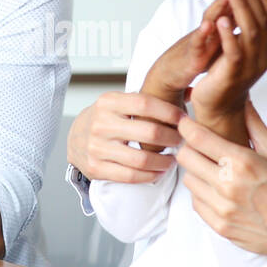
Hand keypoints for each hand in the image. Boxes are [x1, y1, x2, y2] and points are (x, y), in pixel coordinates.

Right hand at [66, 92, 186, 183]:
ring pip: (142, 159)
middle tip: (181, 141)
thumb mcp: (120, 101)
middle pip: (149, 133)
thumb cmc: (105, 119)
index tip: (183, 120)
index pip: (145, 104)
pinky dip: (150, 175)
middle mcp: (100, 124)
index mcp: (108, 102)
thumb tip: (192, 90)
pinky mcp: (96, 168)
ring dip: (165, 161)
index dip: (169, 112)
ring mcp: (97, 148)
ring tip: (173, 159)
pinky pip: (131, 176)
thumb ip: (151, 97)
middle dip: (172, 138)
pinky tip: (159, 170)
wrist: (74, 138)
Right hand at [141, 0, 231, 106]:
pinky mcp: (193, 51)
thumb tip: (258, 8)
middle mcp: (213, 24)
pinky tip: (207, 26)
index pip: (239, 2)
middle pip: (225, 1)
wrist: (176, 69)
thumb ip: (237, 20)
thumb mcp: (223, 34)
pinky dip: (202, 33)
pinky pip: (197, 42)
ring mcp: (202, 36)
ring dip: (220, 3)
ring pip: (211, 16)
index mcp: (223, 21)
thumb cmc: (202, 51)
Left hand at [176, 101, 266, 266]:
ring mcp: (221, 207)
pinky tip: (216, 189)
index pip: (197, 138)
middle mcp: (227, 185)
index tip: (185, 122)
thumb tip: (243, 99)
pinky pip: (195, 203)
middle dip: (189, 148)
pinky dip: (202, 194)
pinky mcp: (218, 225)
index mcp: (241, 162)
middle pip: (185, 157)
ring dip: (195, 172)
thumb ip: (254, 124)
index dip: (186, 126)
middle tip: (198, 146)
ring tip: (210, 169)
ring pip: (188, 180)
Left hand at [190, 0, 266, 124]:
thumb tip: (255, 1)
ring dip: (242, 8)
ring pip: (251, 32)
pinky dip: (229, 33)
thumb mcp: (243, 47)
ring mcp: (251, 66)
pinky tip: (221, 19)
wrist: (218, 106)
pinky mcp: (234, 74)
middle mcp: (265, 56)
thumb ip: (249, 27)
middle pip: (263, 20)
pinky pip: (234, 51)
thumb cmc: (227, 73)